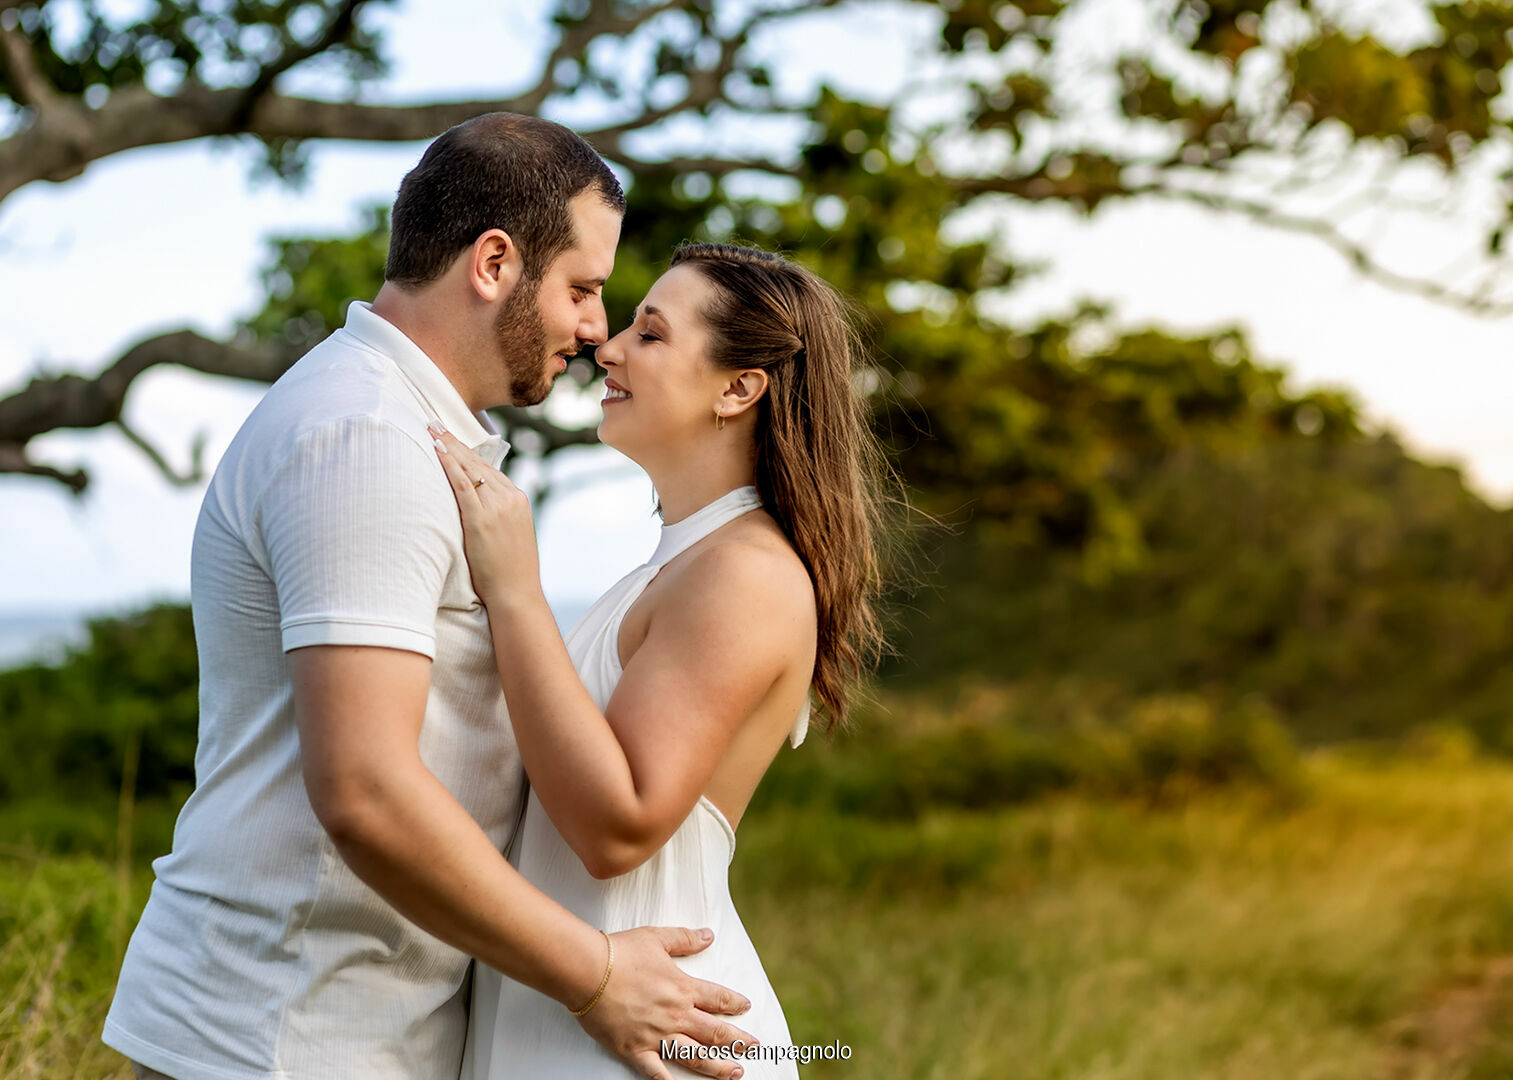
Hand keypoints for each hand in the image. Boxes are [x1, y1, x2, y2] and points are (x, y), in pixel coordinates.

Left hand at [430, 425, 539, 606]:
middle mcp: (510, 498)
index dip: (466, 452)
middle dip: (454, 441)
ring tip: (430, 429)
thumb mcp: (510, 538)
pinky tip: (437, 450)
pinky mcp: (482, 518)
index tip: (451, 438)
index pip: (489, 469)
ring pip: (469, 468)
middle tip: (434, 421)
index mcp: (518, 500)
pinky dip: (449, 465)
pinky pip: (463, 484)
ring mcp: (497, 507)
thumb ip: (497, 518)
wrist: (517, 594)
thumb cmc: (510, 573)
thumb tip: (477, 512)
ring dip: (447, 446)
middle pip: (478, 462)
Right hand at [576, 926, 756, 1079]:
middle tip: (755, 1046)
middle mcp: (675, 1015)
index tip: (746, 1007)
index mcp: (683, 988)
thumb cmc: (620, 952)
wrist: (587, 970)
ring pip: (695, 1056)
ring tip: (735, 1073)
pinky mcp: (634, 1050)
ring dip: (718, 1066)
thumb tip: (709, 936)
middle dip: (738, 1040)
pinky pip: (656, 1073)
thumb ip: (685, 939)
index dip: (736, 1003)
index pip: (719, 998)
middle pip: (715, 1032)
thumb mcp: (657, 938)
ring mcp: (656, 1036)